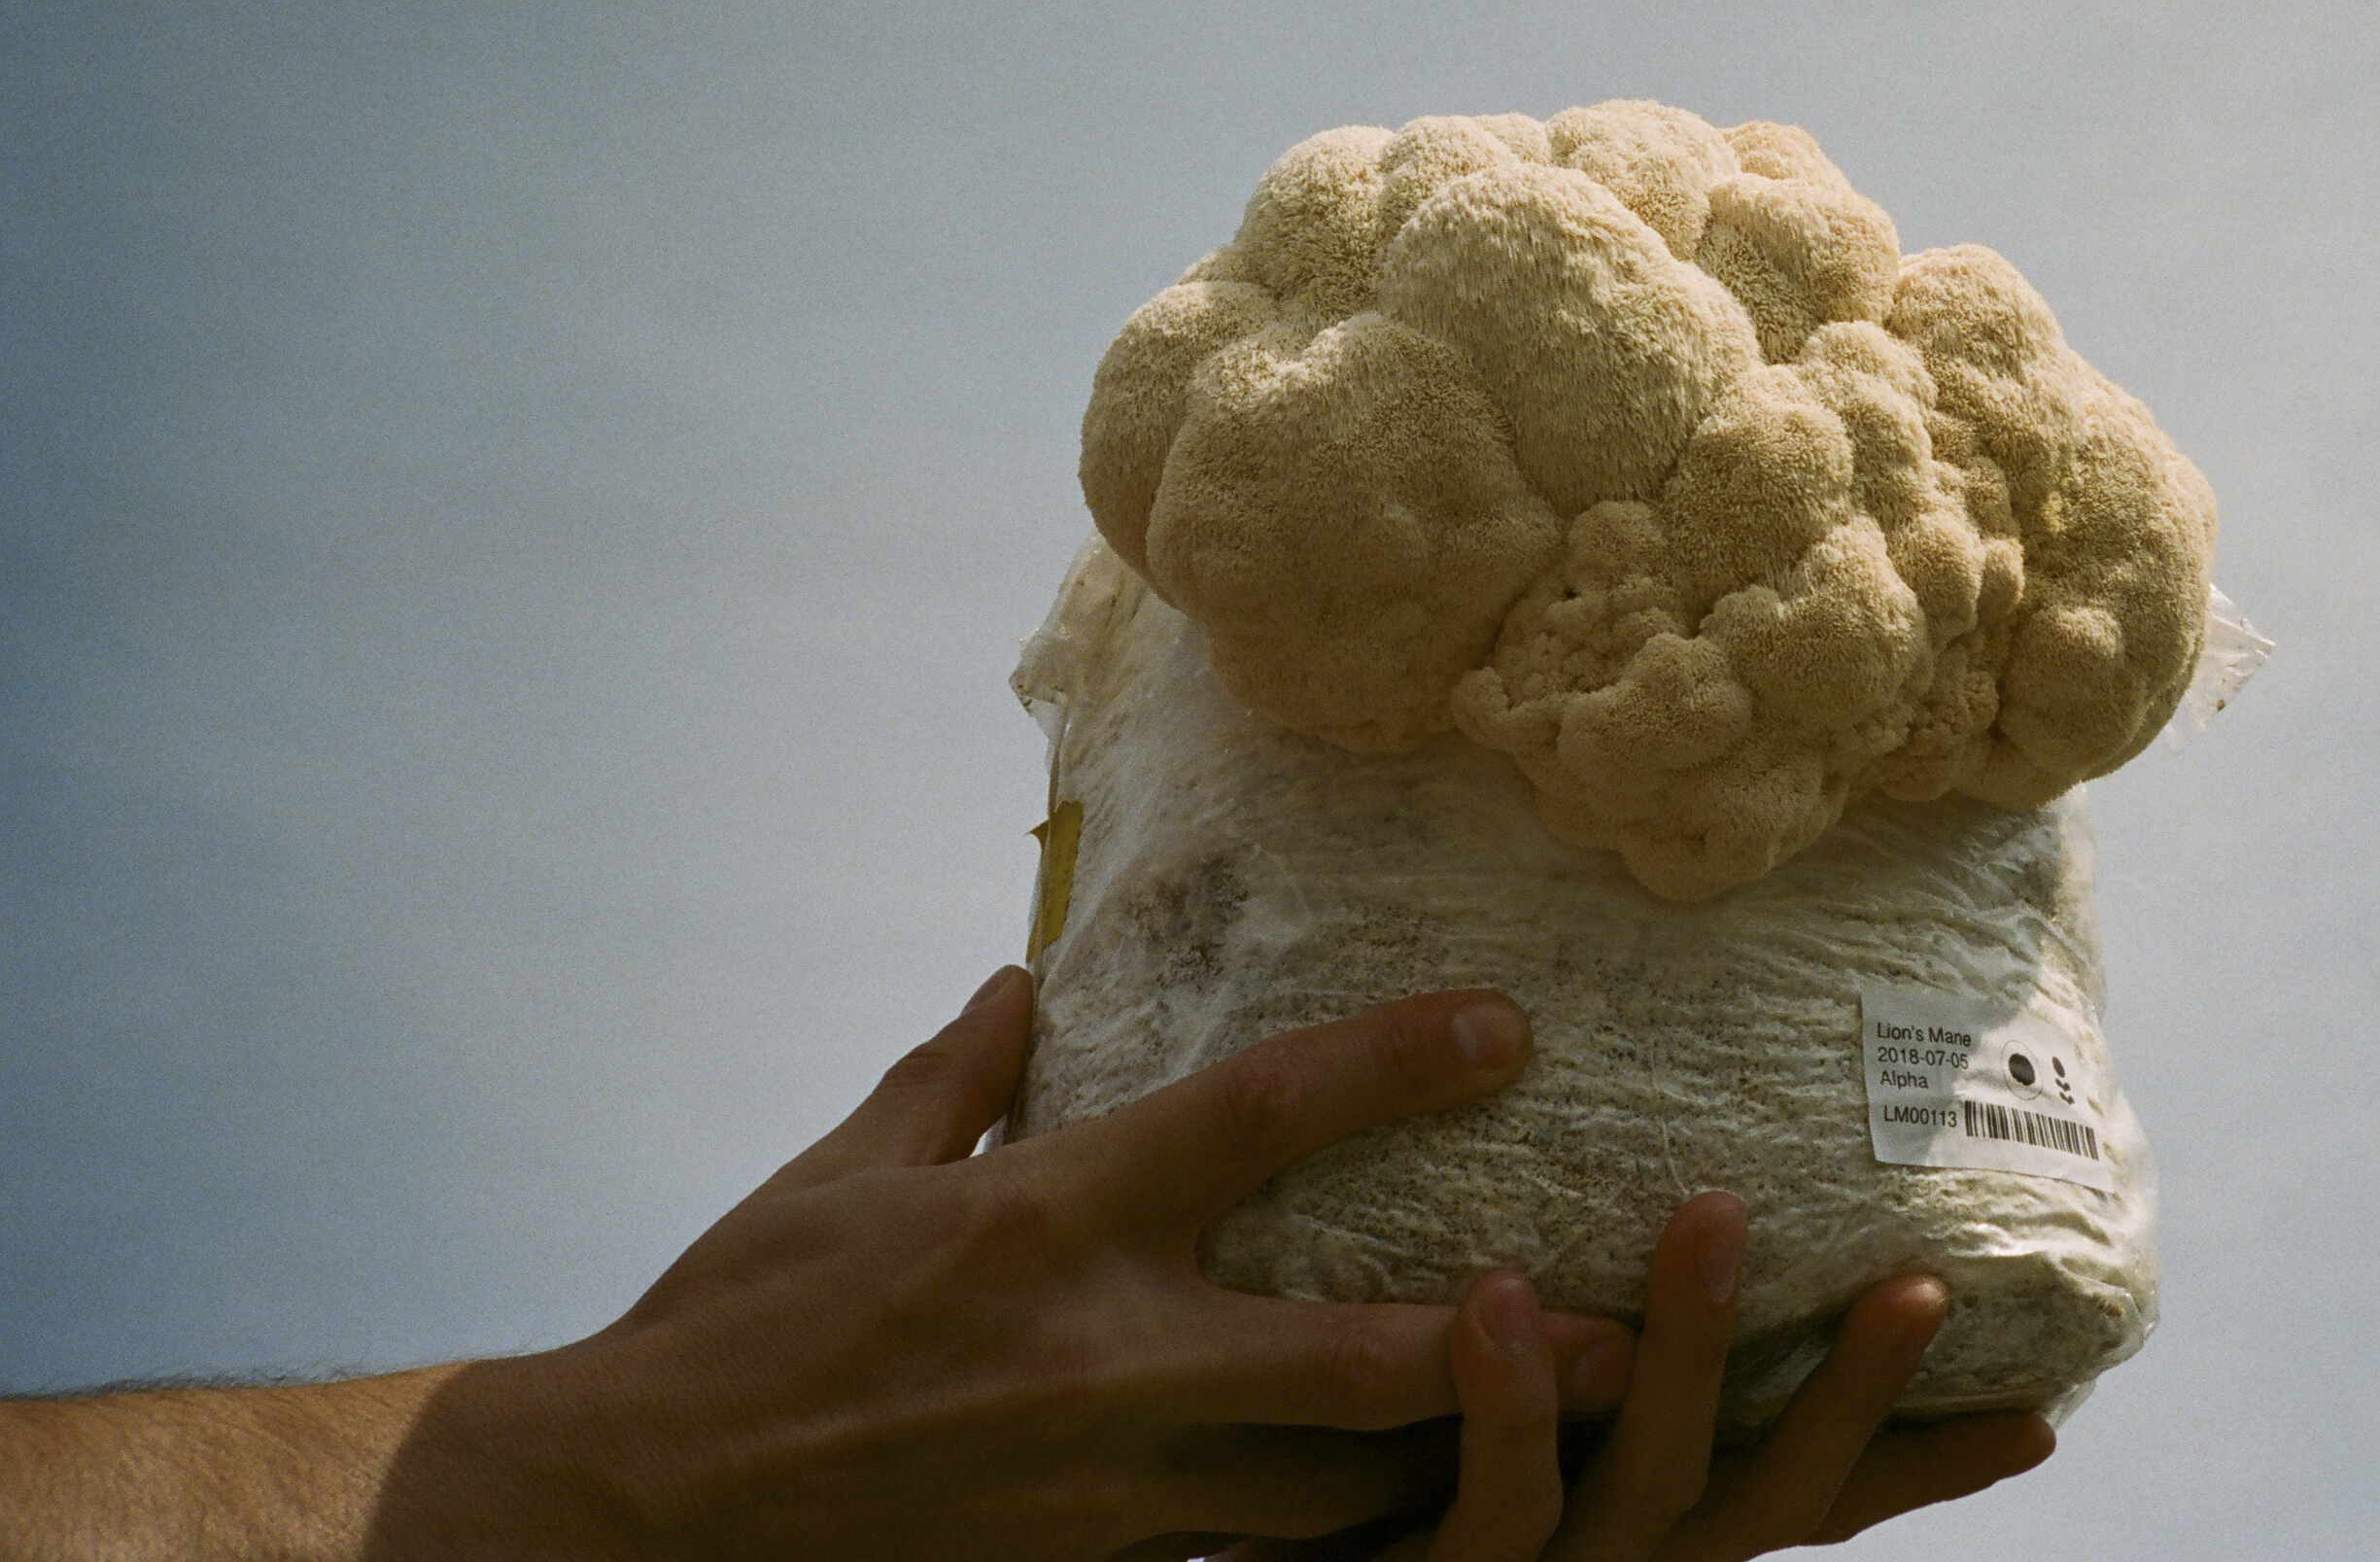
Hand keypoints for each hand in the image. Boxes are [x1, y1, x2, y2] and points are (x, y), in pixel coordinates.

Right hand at [362, 969, 1636, 1559]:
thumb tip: (1025, 981)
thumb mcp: (835, 1169)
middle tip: (1648, 1333)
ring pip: (1337, 1498)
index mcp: (1047, 1215)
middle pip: (1361, 1353)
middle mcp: (1101, 1356)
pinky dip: (1341, 1557)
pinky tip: (1425, 1544)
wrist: (625, 1522)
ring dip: (1462, 1473)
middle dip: (1517, 1351)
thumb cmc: (728, 1324)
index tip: (1511, 1025)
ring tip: (1587, 1453)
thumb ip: (954, 1075)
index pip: (1260, 1115)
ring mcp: (1102, 1495)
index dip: (1400, 1060)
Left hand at [1342, 1195, 2055, 1559]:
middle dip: (1850, 1394)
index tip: (2043, 1414)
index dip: (1927, 1465)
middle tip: (1917, 1282)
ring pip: (1648, 1483)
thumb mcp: (1505, 1425)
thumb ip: (1582, 1345)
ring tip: (1710, 1213)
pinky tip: (1501, 1295)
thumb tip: (1665, 1178)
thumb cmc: (1371, 1492)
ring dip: (1689, 1346)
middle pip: (1768, 1494)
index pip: (1818, 1499)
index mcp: (1656, 1530)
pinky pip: (1486, 1506)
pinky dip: (1511, 1400)